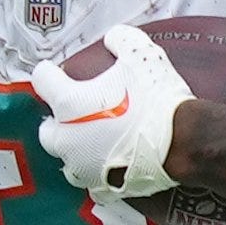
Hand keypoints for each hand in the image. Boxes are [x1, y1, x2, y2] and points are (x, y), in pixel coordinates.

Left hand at [30, 25, 194, 200]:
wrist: (184, 141)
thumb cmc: (157, 98)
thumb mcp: (140, 55)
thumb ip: (120, 40)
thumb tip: (113, 38)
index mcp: (68, 104)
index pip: (41, 80)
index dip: (51, 73)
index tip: (60, 73)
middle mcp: (66, 139)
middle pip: (47, 127)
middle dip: (59, 119)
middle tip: (80, 110)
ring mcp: (82, 166)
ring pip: (66, 158)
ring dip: (75, 147)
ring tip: (96, 137)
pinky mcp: (100, 186)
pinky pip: (90, 180)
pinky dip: (97, 171)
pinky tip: (111, 160)